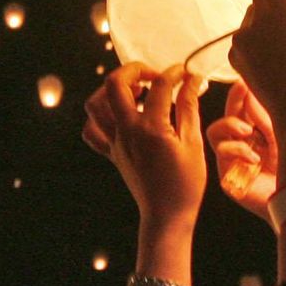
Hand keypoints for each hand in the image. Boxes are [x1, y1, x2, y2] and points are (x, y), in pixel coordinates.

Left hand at [83, 62, 205, 230]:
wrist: (166, 216)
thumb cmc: (186, 183)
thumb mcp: (193, 143)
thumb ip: (190, 107)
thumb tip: (193, 80)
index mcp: (150, 128)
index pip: (159, 85)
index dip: (175, 73)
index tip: (186, 73)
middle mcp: (126, 131)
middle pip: (114, 84)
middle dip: (133, 70)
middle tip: (154, 76)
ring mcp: (115, 143)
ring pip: (95, 105)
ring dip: (112, 91)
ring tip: (136, 93)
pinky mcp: (111, 154)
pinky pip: (92, 131)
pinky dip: (100, 117)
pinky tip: (121, 116)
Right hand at [205, 82, 280, 222]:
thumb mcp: (280, 136)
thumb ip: (263, 117)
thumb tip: (249, 92)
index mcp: (255, 134)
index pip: (242, 109)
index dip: (240, 94)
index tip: (245, 80)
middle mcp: (241, 145)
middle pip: (227, 116)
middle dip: (233, 101)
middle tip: (242, 88)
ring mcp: (232, 160)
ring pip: (215, 132)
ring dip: (230, 126)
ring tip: (248, 131)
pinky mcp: (227, 176)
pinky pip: (221, 153)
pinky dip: (238, 150)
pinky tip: (255, 158)